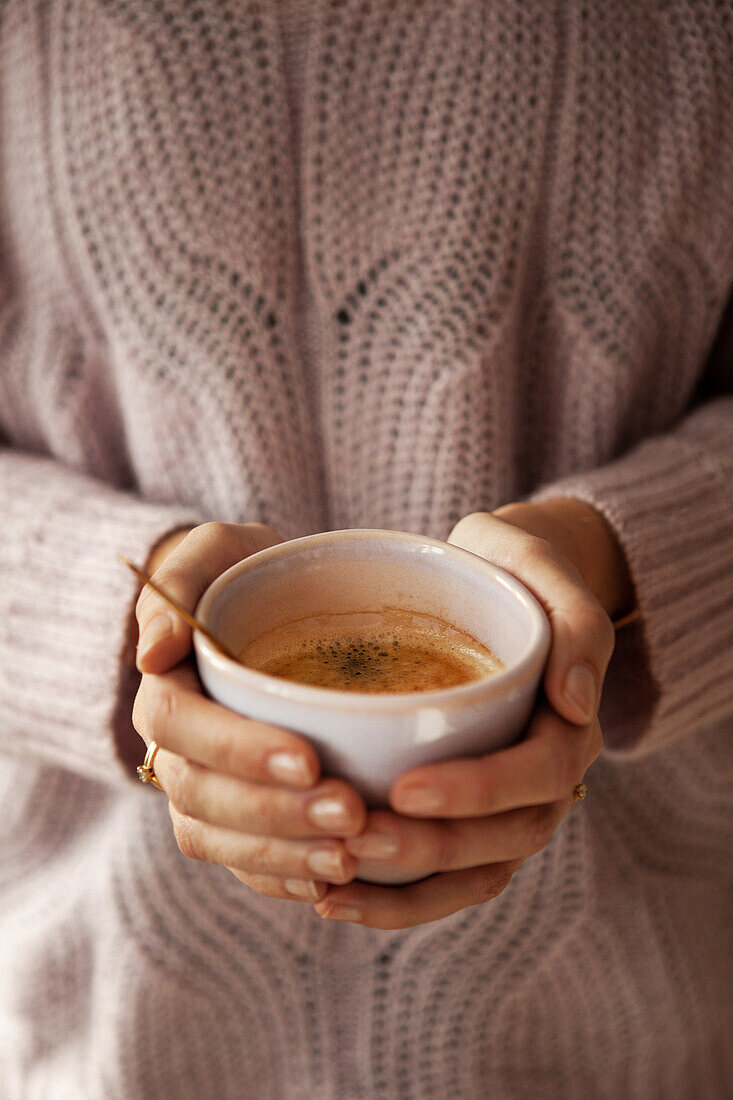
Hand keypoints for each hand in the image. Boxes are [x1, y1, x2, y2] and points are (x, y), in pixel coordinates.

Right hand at [132, 522, 366, 902]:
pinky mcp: (236, 821)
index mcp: (167, 684)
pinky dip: (282, 878)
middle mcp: (175, 747)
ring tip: (352, 856)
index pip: (181, 725)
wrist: (270, 604)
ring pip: (219, 840)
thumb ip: (181, 576)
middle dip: (275, 812)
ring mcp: (202, 789)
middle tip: (352, 812)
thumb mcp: (217, 549)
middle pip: (201, 795)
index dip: (237, 748)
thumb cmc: (248, 571)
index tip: (309, 756)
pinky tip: (332, 880)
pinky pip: (242, 865)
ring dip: (283, 855)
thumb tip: (152, 654)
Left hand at [310, 501, 622, 928]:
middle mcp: (545, 779)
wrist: (489, 585)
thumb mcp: (539, 564)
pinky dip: (392, 899)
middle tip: (355, 836)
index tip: (406, 786)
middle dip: (431, 846)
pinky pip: (443, 880)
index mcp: (569, 722)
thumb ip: (573, 621)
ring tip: (331, 888)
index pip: (542, 773)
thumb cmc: (506, 569)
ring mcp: (507, 807)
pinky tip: (327, 898)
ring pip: (473, 874)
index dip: (480, 789)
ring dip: (405, 888)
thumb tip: (575, 702)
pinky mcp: (466, 821)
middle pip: (507, 838)